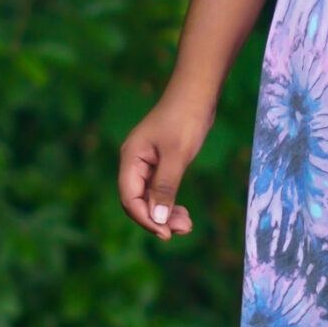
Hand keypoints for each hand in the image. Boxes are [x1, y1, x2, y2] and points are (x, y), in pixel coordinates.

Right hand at [118, 94, 213, 240]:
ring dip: (166, 214)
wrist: (197, 93)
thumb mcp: (177, 155)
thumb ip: (165, 186)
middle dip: (157, 218)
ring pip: (150, 198)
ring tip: (186, 225)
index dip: (145, 218)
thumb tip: (157, 218)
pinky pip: (160, 190)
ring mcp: (147, 163)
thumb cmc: (185, 119)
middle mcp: (134, 163)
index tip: (166, 233)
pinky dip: (170, 202)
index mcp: (130, 159)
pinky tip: (183, 213)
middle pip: (138, 201)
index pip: (130, 198)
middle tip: (182, 230)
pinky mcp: (161, 162)